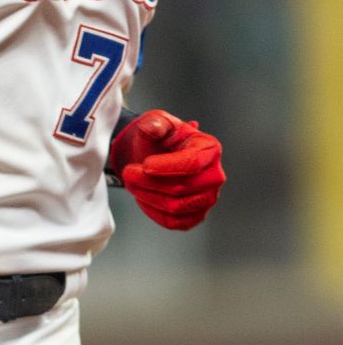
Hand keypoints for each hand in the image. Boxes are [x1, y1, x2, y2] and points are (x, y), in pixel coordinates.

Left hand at [108, 110, 224, 229]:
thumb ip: (155, 123)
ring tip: (132, 182)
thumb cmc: (158, 138)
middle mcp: (215, 176)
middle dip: (149, 182)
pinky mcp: (196, 216)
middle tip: (128, 172)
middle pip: (181, 188)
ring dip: (147, 196)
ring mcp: (208, 198)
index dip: (167, 167)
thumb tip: (153, 128)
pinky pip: (174, 222)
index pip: (192, 163)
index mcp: (209, 148)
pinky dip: (153, 211)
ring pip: (175, 207)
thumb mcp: (155, 122)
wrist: (153, 156)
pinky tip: (142, 196)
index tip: (144, 165)